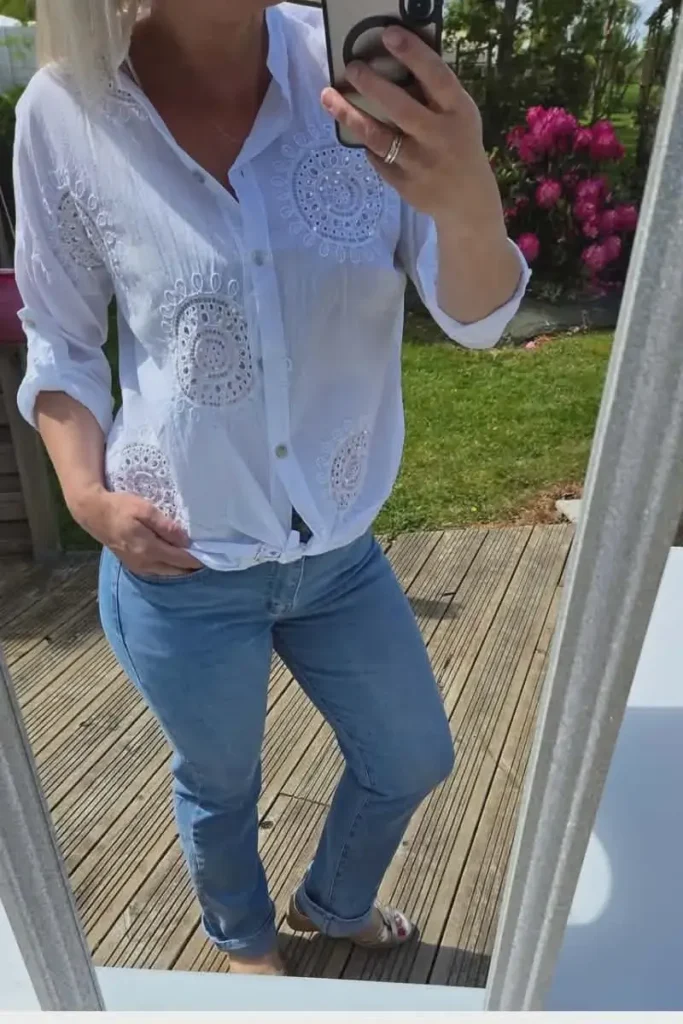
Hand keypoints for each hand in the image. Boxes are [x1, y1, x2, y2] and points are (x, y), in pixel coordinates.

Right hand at [70, 486, 201, 575]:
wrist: (94, 513)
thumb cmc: (120, 507)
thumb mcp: (144, 510)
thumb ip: (165, 526)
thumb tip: (185, 540)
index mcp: (149, 549)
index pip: (181, 559)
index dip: (198, 558)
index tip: (214, 555)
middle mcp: (144, 563)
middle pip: (176, 571)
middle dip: (193, 566)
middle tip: (209, 558)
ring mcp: (138, 566)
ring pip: (167, 573)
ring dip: (182, 569)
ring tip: (196, 560)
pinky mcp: (133, 565)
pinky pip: (158, 572)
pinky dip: (170, 568)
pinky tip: (177, 561)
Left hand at [321, 26, 504, 233]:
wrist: (467, 200)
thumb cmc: (460, 145)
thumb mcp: (459, 115)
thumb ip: (435, 94)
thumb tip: (396, 65)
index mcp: (457, 112)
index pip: (436, 77)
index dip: (413, 54)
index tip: (389, 35)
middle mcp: (438, 136)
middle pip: (399, 106)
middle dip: (372, 84)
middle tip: (352, 68)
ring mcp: (418, 163)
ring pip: (377, 136)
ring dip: (350, 115)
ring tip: (328, 97)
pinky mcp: (403, 183)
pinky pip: (376, 158)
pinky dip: (366, 143)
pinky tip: (357, 129)